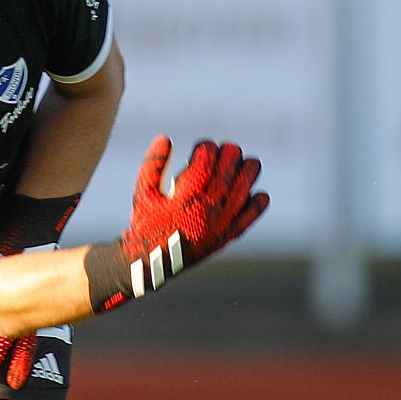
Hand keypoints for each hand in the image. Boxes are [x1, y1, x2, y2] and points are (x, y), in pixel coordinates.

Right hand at [87, 136, 267, 310]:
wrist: (152, 261)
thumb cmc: (145, 223)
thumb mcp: (142, 192)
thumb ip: (153, 165)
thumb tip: (165, 138)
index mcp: (185, 196)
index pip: (206, 163)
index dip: (207, 148)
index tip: (204, 147)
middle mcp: (206, 209)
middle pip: (228, 172)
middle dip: (230, 154)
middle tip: (228, 149)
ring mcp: (219, 223)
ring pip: (243, 190)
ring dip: (249, 173)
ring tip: (248, 163)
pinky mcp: (226, 236)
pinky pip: (248, 218)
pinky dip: (257, 205)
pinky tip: (259, 194)